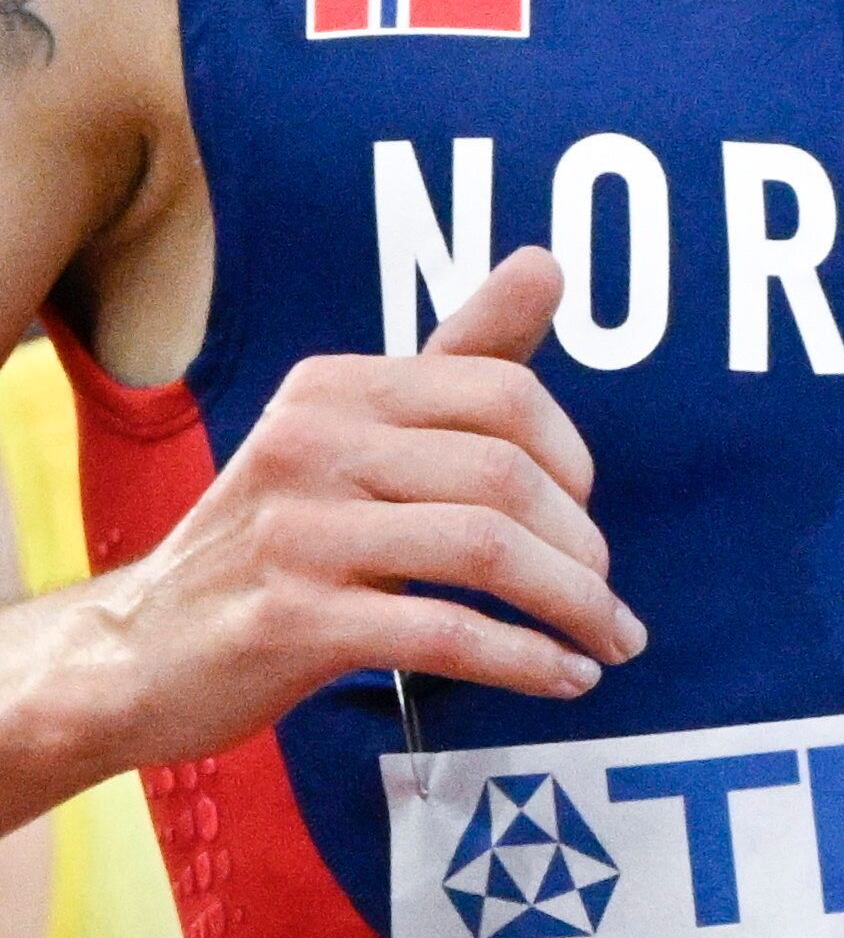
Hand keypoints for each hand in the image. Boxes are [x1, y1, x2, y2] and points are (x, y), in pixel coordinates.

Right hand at [92, 244, 639, 749]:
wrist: (139, 647)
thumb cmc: (283, 538)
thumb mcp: (358, 437)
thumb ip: (460, 361)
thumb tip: (548, 260)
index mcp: (336, 388)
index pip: (504, 392)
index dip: (572, 458)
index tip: (584, 515)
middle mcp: (310, 443)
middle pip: (505, 476)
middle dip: (582, 546)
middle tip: (605, 598)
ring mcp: (294, 532)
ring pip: (486, 550)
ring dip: (575, 606)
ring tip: (610, 642)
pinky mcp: (289, 621)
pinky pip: (444, 632)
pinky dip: (526, 660)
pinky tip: (565, 677)